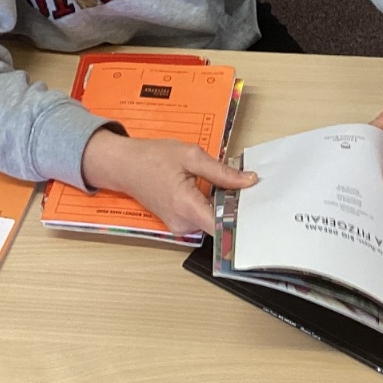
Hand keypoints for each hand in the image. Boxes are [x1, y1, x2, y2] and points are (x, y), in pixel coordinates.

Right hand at [80, 128, 256, 235]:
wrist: (123, 165)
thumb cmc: (153, 157)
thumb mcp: (191, 155)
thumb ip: (222, 172)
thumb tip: (249, 181)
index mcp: (186, 206)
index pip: (221, 227)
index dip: (241, 220)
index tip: (259, 209)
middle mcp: (182, 223)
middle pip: (219, 224)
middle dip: (234, 207)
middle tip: (249, 187)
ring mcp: (178, 226)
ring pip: (211, 221)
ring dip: (222, 205)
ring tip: (228, 184)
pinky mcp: (177, 224)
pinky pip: (201, 219)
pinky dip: (210, 206)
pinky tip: (212, 189)